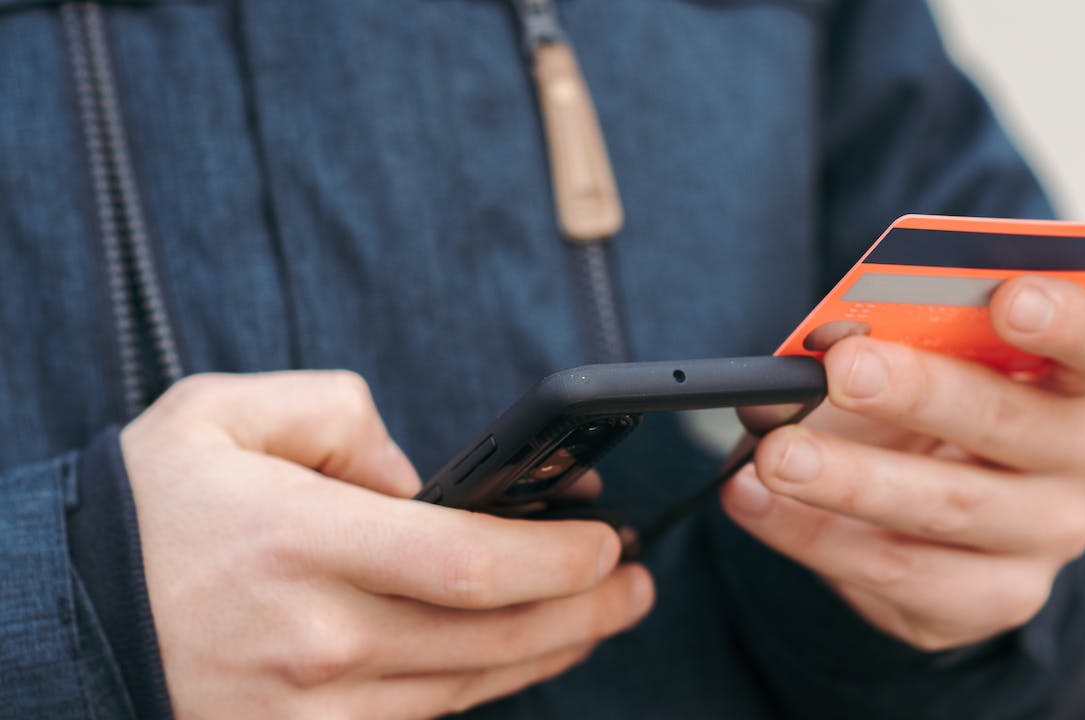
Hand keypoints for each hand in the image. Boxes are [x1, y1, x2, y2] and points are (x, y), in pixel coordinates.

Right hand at [123, 372, 652, 718]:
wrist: (62, 617)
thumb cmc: (149, 510)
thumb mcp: (222, 413)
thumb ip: (336, 415)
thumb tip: (415, 479)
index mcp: (300, 542)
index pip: (466, 562)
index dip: (556, 558)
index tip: (608, 539)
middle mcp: (314, 636)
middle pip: (489, 639)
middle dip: (585, 611)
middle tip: (638, 586)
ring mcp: (310, 706)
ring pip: (466, 689)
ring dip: (550, 653)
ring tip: (603, 616)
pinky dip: (483, 689)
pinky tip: (518, 658)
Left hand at [722, 276, 1084, 650]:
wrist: (920, 505)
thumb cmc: (917, 406)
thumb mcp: (901, 360)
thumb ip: (869, 342)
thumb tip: (799, 358)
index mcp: (1078, 376)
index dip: (1065, 318)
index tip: (1007, 297)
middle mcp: (1082, 458)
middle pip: (1009, 423)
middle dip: (918, 393)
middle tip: (842, 369)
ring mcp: (1045, 537)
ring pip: (947, 508)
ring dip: (850, 479)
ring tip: (774, 454)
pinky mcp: (992, 600)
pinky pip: (899, 576)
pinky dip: (814, 536)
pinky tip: (753, 503)